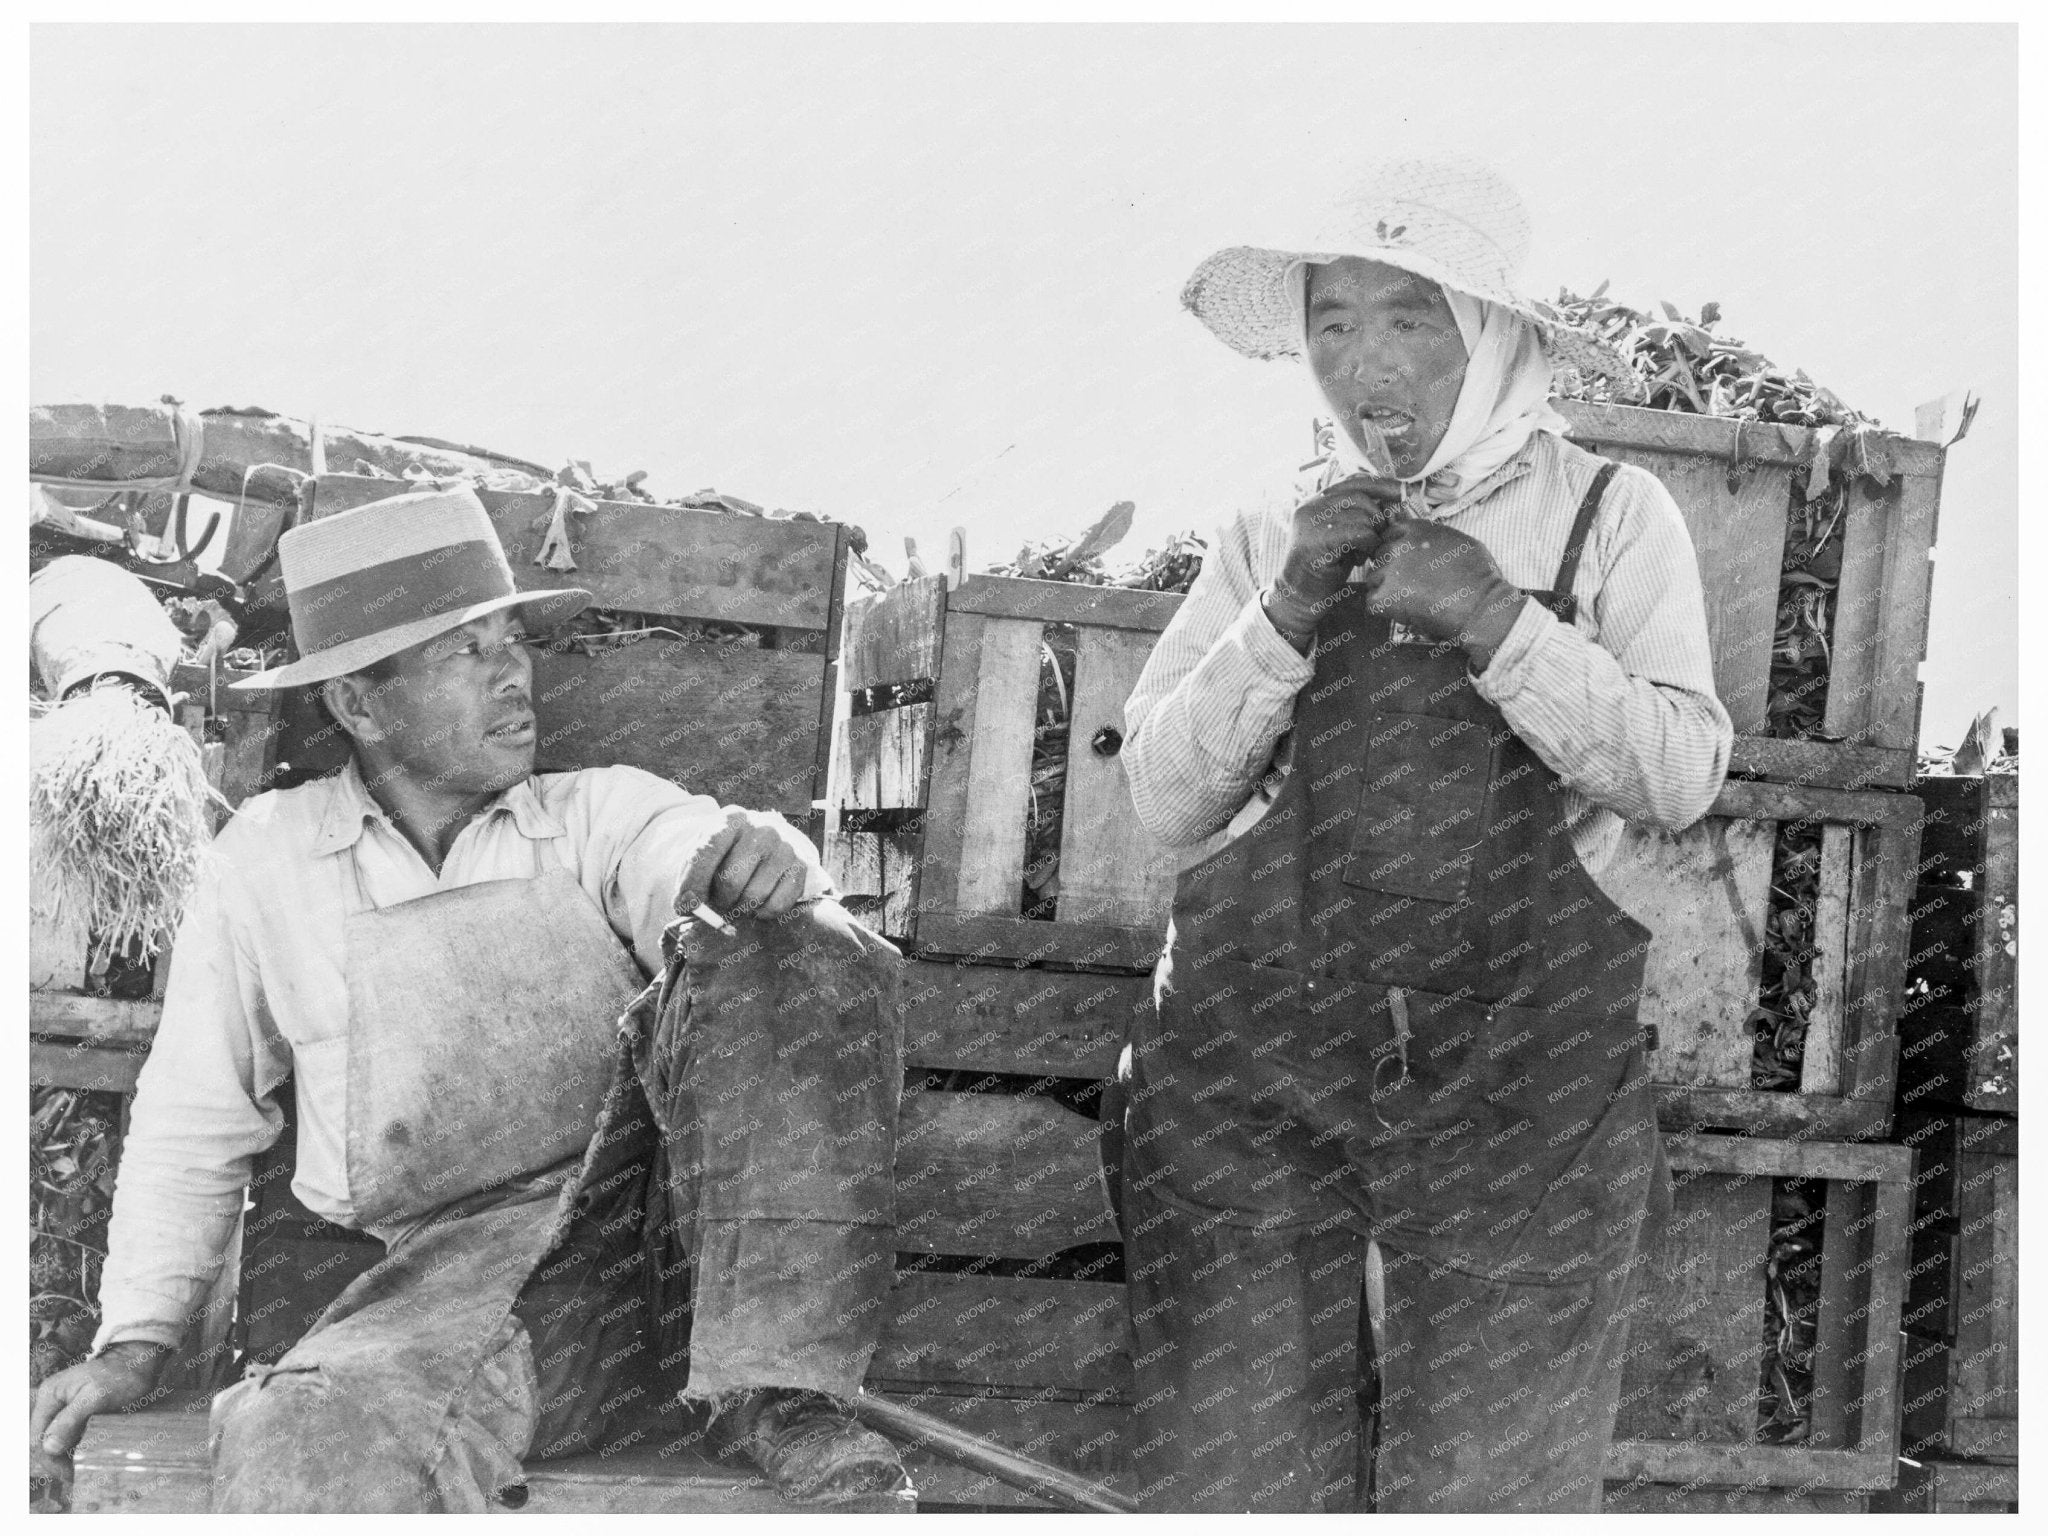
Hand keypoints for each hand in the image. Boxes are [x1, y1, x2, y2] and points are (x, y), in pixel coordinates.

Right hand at [31, 1343, 166, 1485]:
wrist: (140, 1360)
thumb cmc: (121, 1375)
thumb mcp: (96, 1397)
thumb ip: (70, 1420)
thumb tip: (48, 1447)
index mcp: (50, 1396)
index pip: (37, 1437)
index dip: (49, 1459)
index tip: (68, 1474)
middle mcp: (53, 1402)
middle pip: (44, 1441)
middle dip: (57, 1460)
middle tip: (75, 1476)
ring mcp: (64, 1407)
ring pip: (56, 1440)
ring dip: (66, 1456)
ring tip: (81, 1470)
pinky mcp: (77, 1412)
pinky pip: (70, 1435)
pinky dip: (75, 1447)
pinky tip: (86, 1457)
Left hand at [675, 807, 821, 921]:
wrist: (763, 847)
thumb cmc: (726, 855)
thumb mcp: (705, 856)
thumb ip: (690, 879)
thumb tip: (688, 906)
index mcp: (732, 819)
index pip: (707, 851)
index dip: (693, 882)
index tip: (685, 904)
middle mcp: (762, 829)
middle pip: (731, 880)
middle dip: (719, 900)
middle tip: (718, 902)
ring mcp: (785, 847)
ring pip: (754, 897)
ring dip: (741, 908)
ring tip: (738, 900)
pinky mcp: (802, 866)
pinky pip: (777, 905)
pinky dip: (762, 913)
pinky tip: (758, 904)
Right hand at [1266, 472, 1406, 637]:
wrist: (1297, 598)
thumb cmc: (1324, 570)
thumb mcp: (1343, 537)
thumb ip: (1360, 518)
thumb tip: (1393, 503)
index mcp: (1315, 501)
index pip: (1354, 481)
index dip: (1380, 485)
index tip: (1403, 494)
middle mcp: (1310, 505)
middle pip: (1360, 495)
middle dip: (1378, 517)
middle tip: (1378, 540)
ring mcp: (1310, 520)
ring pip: (1362, 514)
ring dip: (1372, 535)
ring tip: (1363, 554)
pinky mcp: (1316, 538)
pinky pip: (1359, 532)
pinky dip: (1368, 544)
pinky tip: (1361, 558)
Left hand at [1358, 514, 1524, 658]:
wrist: (1480, 606)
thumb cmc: (1478, 575)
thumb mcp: (1457, 539)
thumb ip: (1431, 535)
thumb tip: (1419, 537)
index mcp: (1414, 528)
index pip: (1389, 536)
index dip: (1398, 553)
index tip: (1411, 565)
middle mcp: (1397, 545)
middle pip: (1379, 557)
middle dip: (1391, 570)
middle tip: (1413, 585)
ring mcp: (1388, 570)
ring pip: (1373, 579)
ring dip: (1386, 589)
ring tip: (1413, 598)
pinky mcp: (1383, 596)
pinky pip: (1372, 602)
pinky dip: (1386, 609)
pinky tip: (1406, 611)